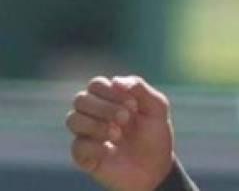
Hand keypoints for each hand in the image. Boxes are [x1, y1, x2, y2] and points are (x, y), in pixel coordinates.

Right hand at [65, 75, 174, 190]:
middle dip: (104, 107)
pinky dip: (94, 146)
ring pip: (72, 119)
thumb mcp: (157, 107)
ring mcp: (87, 134)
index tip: (133, 106)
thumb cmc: (155, 134)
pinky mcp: (83, 155)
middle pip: (80, 99)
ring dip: (96, 125)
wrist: (155, 168)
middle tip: (126, 119)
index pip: (96, 84)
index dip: (112, 92)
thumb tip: (115, 81)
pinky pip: (77, 145)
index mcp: (110, 99)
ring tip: (118, 135)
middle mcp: (94, 114)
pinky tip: (109, 150)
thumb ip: (139, 88)